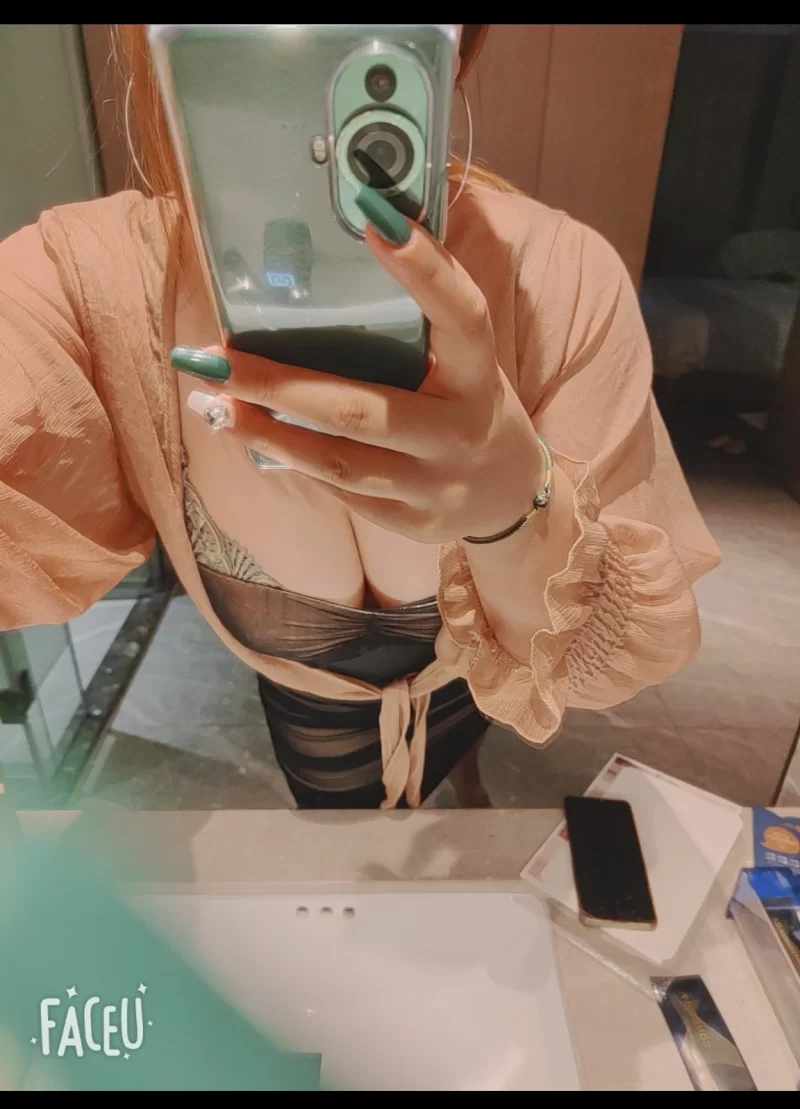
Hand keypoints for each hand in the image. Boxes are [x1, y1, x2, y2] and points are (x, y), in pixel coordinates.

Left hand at [181, 215, 541, 543]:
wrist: (507, 495)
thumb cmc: (470, 404)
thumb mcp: (468, 360)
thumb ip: (429, 310)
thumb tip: (371, 221)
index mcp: (479, 375)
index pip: (462, 314)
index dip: (424, 269)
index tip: (372, 216)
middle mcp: (458, 432)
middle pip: (362, 410)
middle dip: (279, 384)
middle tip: (217, 358)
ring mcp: (433, 484)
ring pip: (339, 462)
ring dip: (267, 432)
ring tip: (213, 403)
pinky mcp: (409, 522)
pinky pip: (340, 491)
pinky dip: (291, 461)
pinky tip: (250, 434)